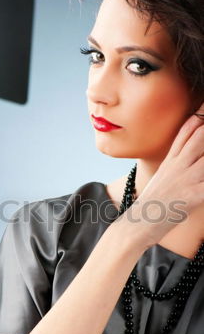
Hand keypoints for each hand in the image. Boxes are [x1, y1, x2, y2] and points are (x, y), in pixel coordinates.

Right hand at [124, 102, 203, 246]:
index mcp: (171, 160)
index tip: (203, 106)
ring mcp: (185, 179)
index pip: (188, 128)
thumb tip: (190, 155)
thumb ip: (177, 163)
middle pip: (200, 136)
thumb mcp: (163, 179)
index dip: (200, 116)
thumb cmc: (153, 206)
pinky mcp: (191, 196)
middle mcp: (178, 165)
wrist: (137, 226)